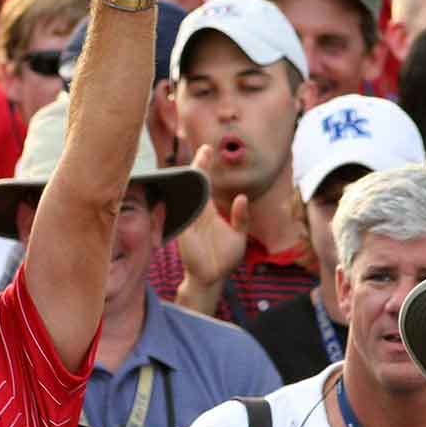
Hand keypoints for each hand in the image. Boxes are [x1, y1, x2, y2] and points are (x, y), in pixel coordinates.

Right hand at [176, 144, 250, 287]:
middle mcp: (197, 213)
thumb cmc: (224, 257)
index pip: (205, 184)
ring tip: (198, 164)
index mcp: (208, 211)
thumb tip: (242, 197)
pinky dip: (185, 202)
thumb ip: (241, 216)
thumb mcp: (239, 234)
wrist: (214, 277)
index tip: (208, 149)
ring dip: (191, 181)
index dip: (205, 166)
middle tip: (204, 150)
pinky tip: (189, 189)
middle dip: (198, 167)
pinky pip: (184, 214)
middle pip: (195, 185)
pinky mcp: (185, 233)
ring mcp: (189, 222)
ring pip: (189, 196)